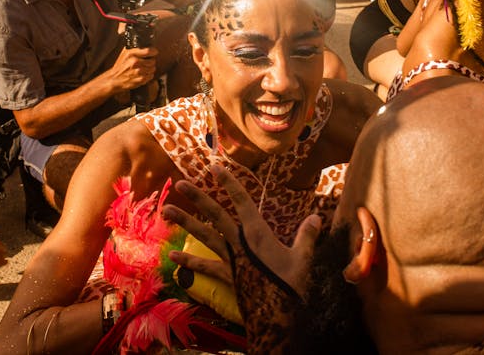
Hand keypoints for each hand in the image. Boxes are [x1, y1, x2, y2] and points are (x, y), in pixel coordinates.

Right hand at [108, 46, 157, 91]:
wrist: (114, 80)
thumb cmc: (120, 67)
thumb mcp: (125, 54)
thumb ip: (135, 49)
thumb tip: (147, 45)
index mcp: (131, 54)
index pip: (148, 51)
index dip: (153, 51)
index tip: (154, 52)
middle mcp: (135, 62)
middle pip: (153, 61)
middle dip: (150, 61)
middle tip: (145, 63)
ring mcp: (138, 71)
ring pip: (153, 68)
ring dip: (149, 69)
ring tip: (142, 69)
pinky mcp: (141, 79)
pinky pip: (151, 76)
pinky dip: (148, 75)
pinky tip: (141, 75)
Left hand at [163, 164, 320, 295]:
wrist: (275, 317)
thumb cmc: (290, 286)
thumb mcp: (302, 259)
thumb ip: (306, 236)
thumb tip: (317, 217)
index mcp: (257, 233)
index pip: (242, 201)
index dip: (229, 182)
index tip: (215, 167)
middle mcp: (239, 242)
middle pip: (215, 215)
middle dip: (198, 197)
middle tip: (180, 183)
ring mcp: (230, 259)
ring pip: (204, 236)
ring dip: (186, 222)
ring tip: (167, 210)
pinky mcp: (226, 276)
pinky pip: (204, 267)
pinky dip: (189, 263)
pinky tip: (172, 258)